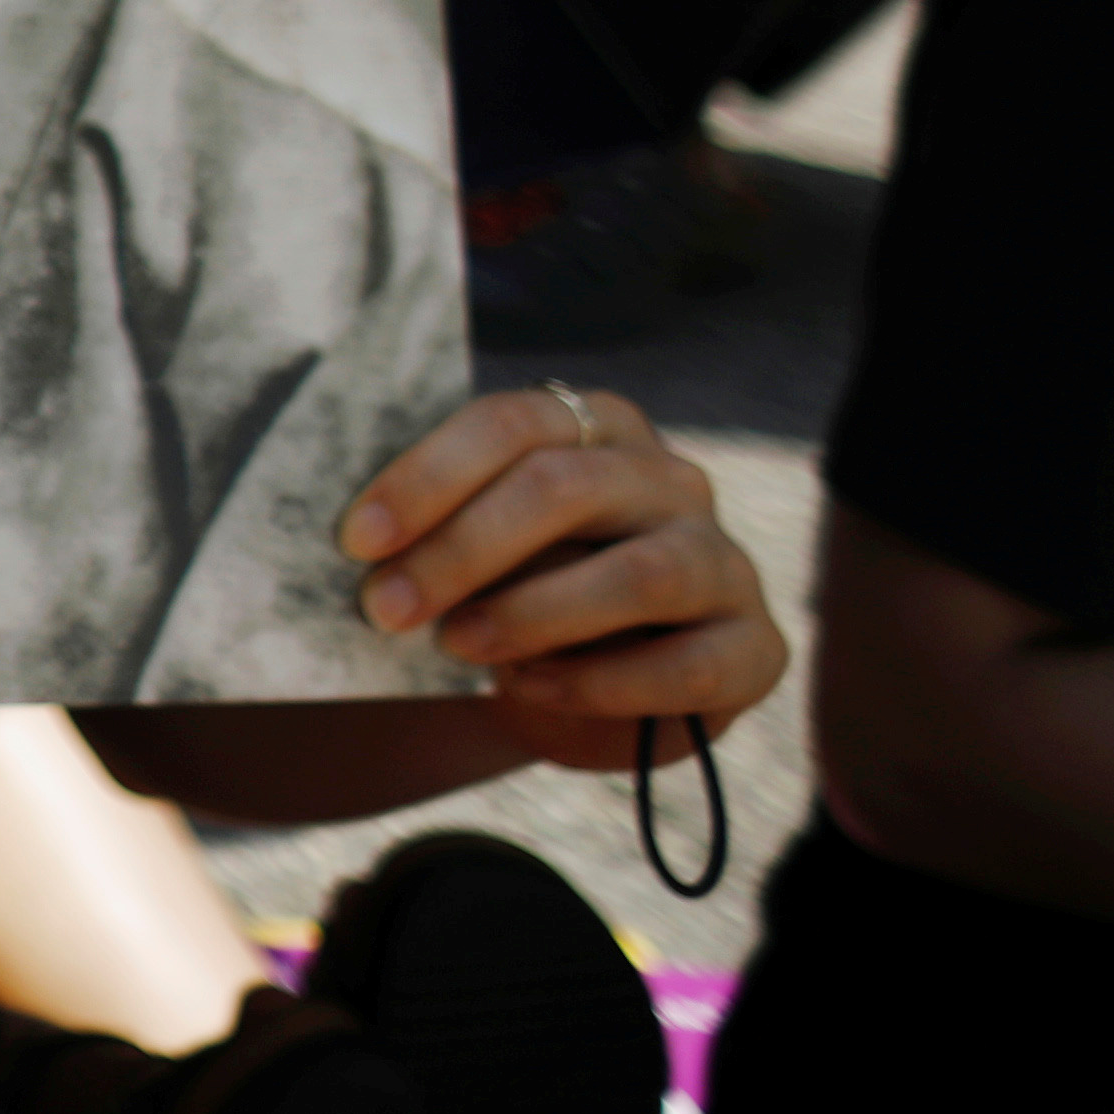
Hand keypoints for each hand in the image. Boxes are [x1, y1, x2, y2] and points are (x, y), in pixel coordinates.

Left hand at [338, 383, 784, 763]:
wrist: (605, 687)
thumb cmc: (523, 591)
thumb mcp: (480, 547)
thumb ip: (436, 528)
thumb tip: (364, 545)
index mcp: (597, 427)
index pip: (511, 424)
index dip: (427, 477)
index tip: (357, 540)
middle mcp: (670, 478)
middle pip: (563, 488)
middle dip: (460, 551)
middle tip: (386, 609)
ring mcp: (724, 560)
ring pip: (637, 574)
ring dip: (533, 614)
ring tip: (458, 647)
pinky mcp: (756, 647)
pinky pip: (686, 664)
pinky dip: (597, 683)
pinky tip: (528, 690)